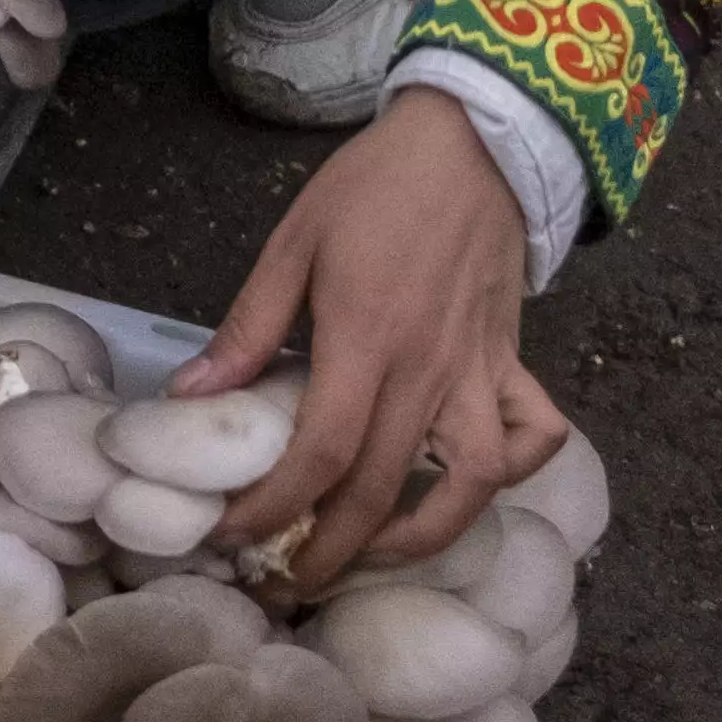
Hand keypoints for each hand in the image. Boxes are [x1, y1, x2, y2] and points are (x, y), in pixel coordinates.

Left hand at [174, 92, 569, 597]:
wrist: (470, 142)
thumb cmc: (372, 188)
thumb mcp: (292, 244)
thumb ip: (247, 327)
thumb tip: (189, 396)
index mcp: (365, 339)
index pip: (322, 454)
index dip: (275, 508)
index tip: (234, 538)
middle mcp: (429, 370)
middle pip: (384, 491)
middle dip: (329, 552)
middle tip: (285, 579)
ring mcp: (480, 371)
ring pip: (472, 484)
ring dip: (423, 537)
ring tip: (370, 555)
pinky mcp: (514, 363)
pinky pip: (533, 436)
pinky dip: (510, 473)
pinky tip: (465, 484)